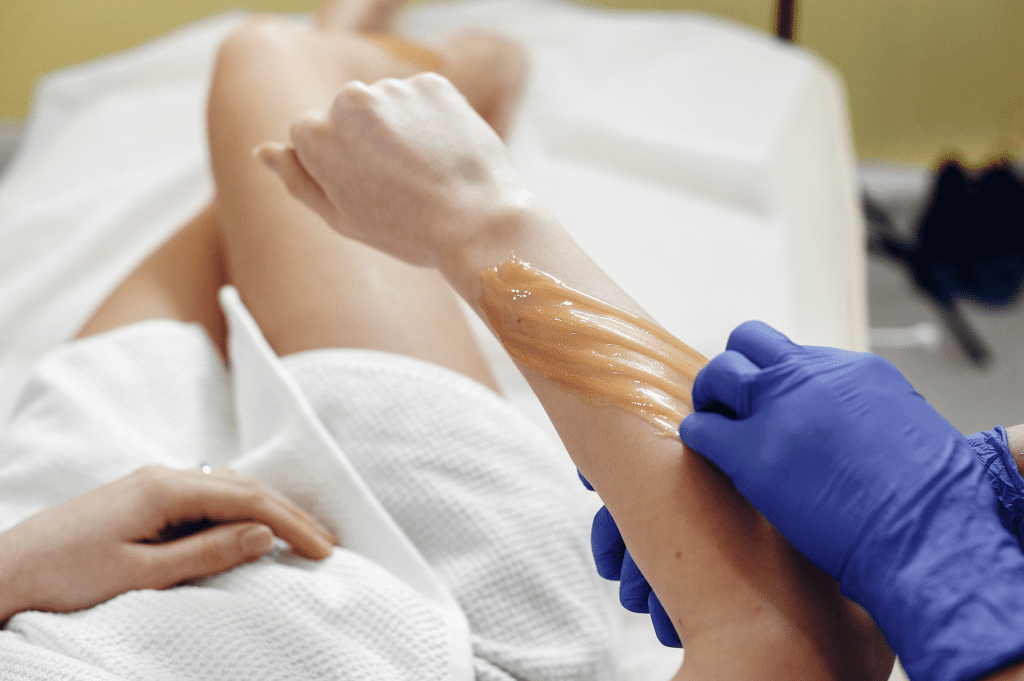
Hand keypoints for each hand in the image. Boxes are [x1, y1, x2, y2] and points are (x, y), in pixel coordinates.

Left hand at [0, 465, 336, 622]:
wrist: (3, 571)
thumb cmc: (65, 576)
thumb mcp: (141, 575)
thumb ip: (207, 552)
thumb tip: (263, 533)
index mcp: (165, 489)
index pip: (248, 500)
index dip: (292, 525)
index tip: (324, 552)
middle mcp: (163, 476)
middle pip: (244, 487)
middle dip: (289, 514)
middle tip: (327, 543)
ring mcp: (151, 485)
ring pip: (227, 489)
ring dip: (267, 510)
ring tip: (301, 535)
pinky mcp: (142, 499)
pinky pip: (206, 498)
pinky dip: (239, 512)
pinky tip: (251, 527)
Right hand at [255, 72, 533, 267]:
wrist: (476, 220)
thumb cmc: (406, 229)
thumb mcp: (341, 216)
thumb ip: (298, 180)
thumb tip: (263, 151)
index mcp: (314, 133)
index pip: (311, 136)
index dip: (338, 167)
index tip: (365, 190)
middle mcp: (348, 100)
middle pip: (348, 116)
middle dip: (367, 142)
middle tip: (399, 185)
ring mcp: (393, 89)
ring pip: (387, 106)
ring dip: (401, 131)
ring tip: (425, 172)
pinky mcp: (433, 84)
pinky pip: (423, 100)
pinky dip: (432, 122)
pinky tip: (444, 154)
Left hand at [679, 320, 1023, 680]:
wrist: (925, 536)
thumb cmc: (930, 501)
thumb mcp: (907, 427)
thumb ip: (866, 412)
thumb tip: (844, 423)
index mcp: (852, 369)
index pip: (794, 352)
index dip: (778, 376)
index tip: (774, 400)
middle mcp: (810, 376)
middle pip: (748, 340)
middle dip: (735, 367)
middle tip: (730, 401)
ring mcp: (776, 410)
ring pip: (718, 372)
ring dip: (710, 395)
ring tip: (713, 421)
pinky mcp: (749, 453)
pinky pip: (701, 428)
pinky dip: (696, 436)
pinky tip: (705, 452)